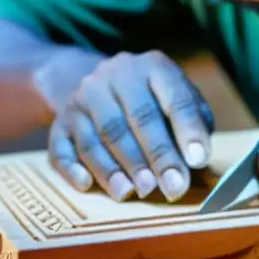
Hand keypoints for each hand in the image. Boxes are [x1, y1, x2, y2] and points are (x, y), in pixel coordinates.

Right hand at [46, 50, 215, 201]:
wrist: (94, 81)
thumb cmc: (152, 100)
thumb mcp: (179, 99)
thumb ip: (194, 123)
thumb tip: (198, 160)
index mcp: (153, 66)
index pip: (176, 99)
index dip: (189, 131)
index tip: (198, 161)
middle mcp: (115, 75)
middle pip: (138, 119)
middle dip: (158, 157)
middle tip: (173, 188)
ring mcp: (82, 97)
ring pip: (101, 136)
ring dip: (118, 168)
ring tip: (136, 192)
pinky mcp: (60, 120)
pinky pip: (62, 147)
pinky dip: (74, 168)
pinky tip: (87, 185)